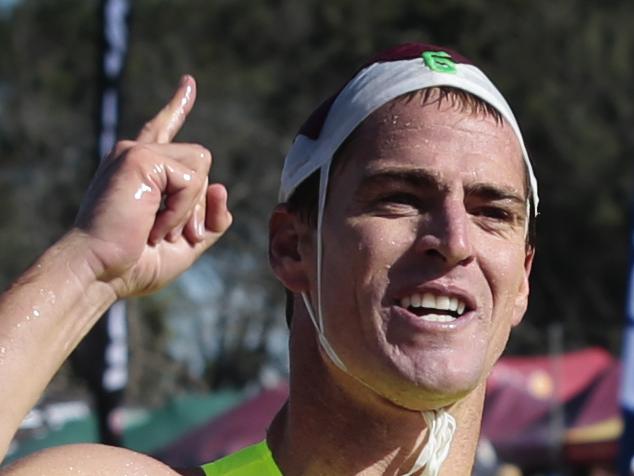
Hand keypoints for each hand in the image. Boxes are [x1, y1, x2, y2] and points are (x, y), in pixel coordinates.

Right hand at [74, 75, 231, 296]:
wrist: (101, 273)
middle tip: (167, 235)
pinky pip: (190, 180)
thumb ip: (209, 216)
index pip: (164, 130)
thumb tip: (220, 186)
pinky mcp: (139, 157)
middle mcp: (137, 154)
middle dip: (197, 203)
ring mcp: (137, 153)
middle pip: (201, 160)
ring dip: (189, 208)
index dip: (178, 107)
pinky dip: (181, 211)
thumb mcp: (186, 241)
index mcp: (143, 170)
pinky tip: (154, 227)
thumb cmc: (136, 262)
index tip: (189, 83)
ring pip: (201, 165)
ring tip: (157, 231)